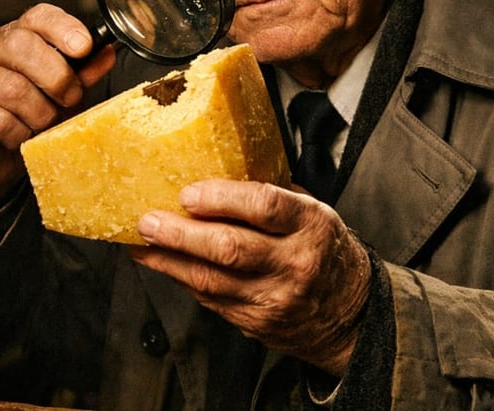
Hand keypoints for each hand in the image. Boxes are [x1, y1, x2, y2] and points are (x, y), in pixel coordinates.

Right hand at [0, 3, 115, 221]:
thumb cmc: (26, 121)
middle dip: (56, 77)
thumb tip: (106, 54)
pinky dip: (19, 135)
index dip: (62, 28)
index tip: (84, 47)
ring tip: (44, 126)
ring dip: (40, 114)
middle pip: (21, 46)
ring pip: (13, 89)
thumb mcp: (61, 96)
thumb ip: (81, 75)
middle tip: (70, 99)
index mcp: (14, 39)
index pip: (36, 17)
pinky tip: (20, 139)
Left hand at [130, 179, 370, 376]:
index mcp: (311, 225)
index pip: (265, 206)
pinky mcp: (257, 322)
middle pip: (230, 248)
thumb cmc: (325, 251)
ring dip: (169, 260)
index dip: (221, 198)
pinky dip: (183, 279)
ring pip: (212, 280)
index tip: (189, 193)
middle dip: (181, 234)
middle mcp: (294, 262)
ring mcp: (275, 297)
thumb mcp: (314, 213)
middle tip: (148, 220)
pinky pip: (211, 299)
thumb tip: (217, 172)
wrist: (351, 313)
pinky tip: (164, 264)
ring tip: (142, 243)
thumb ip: (273, 197)